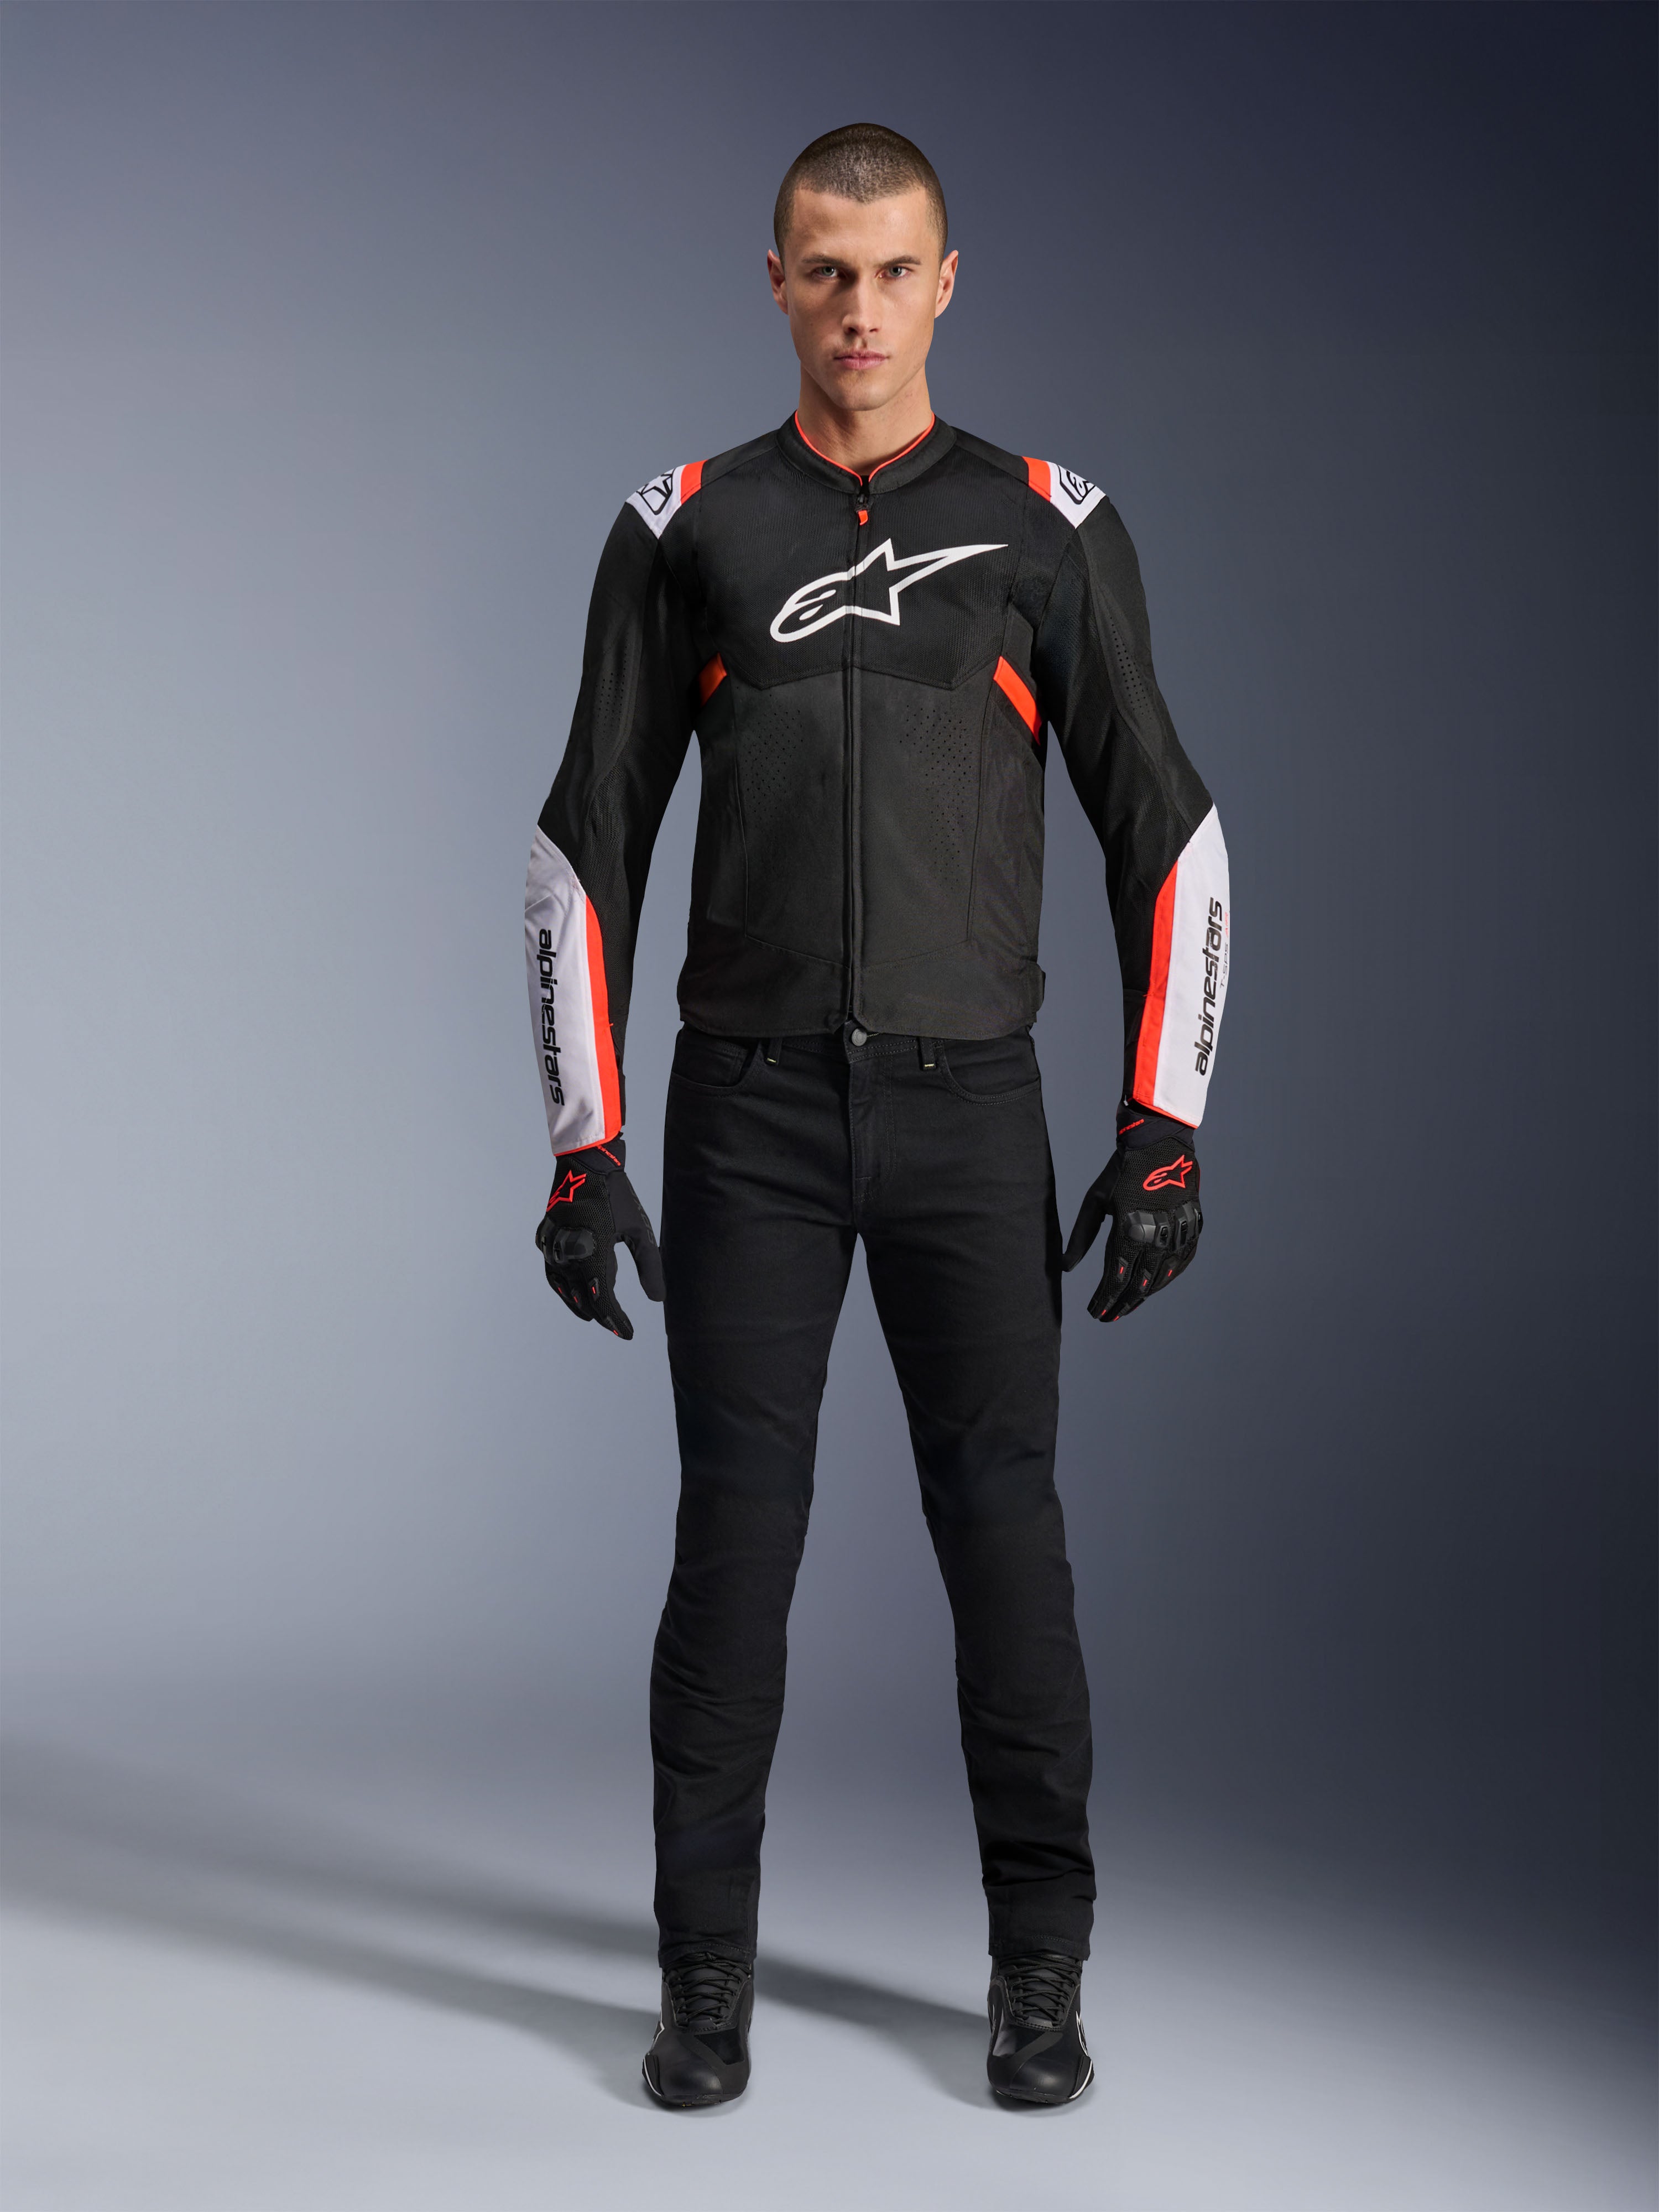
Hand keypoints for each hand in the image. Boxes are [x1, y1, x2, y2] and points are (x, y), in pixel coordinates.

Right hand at [534, 1141, 664, 1338]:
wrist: (585, 1163)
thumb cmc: (617, 1195)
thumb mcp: (639, 1231)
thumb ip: (650, 1266)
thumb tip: (657, 1300)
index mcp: (594, 1254)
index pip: (603, 1301)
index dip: (615, 1320)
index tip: (627, 1333)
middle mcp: (569, 1255)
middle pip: (583, 1297)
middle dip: (600, 1314)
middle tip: (615, 1325)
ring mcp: (553, 1247)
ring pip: (562, 1287)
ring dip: (577, 1303)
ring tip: (592, 1314)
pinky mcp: (545, 1238)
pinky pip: (552, 1270)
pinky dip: (562, 1285)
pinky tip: (572, 1289)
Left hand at [1062, 1117, 1201, 1322]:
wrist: (1159, 1144)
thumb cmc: (1120, 1171)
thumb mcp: (1095, 1202)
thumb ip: (1081, 1237)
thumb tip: (1065, 1268)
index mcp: (1129, 1230)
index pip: (1115, 1279)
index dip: (1104, 1301)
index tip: (1094, 1314)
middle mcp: (1156, 1236)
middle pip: (1138, 1285)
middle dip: (1121, 1305)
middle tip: (1107, 1317)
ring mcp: (1178, 1234)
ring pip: (1160, 1278)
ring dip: (1142, 1296)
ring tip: (1126, 1305)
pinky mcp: (1192, 1228)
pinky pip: (1181, 1263)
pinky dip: (1166, 1279)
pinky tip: (1153, 1286)